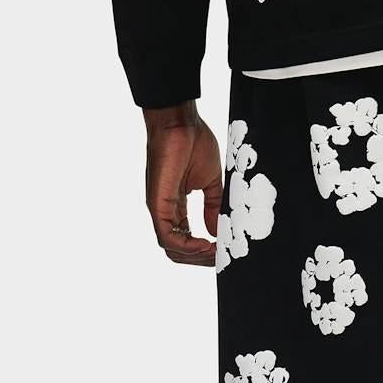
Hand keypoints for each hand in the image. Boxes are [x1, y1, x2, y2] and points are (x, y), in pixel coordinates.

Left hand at [143, 102, 220, 266]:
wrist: (180, 122)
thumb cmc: (193, 143)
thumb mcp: (210, 182)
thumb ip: (212, 207)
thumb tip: (216, 232)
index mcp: (176, 207)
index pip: (186, 241)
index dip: (204, 251)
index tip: (224, 250)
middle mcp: (165, 212)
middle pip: (178, 251)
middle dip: (201, 259)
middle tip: (222, 256)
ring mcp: (159, 209)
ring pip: (172, 248)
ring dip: (196, 256)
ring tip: (216, 252)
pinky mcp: (157, 204)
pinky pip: (167, 237)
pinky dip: (187, 246)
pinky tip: (206, 244)